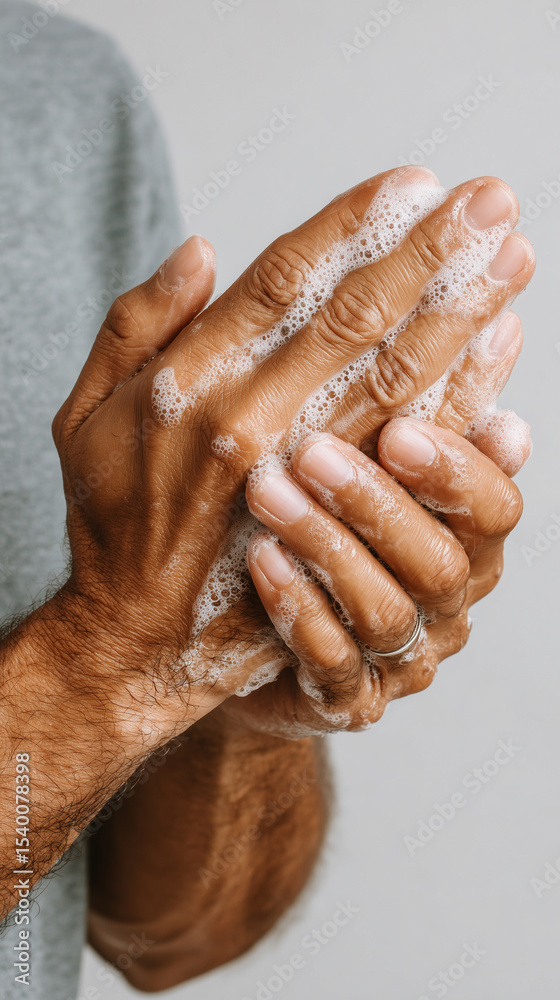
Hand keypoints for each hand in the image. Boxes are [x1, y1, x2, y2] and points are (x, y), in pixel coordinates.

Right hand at [52, 167, 532, 751]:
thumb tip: (199, 248)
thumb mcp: (85, 413)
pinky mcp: (331, 529)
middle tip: (492, 202)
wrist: (137, 638)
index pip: (284, 279)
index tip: (412, 183)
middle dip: (431, 254)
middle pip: (356, 321)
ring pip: (396, 381)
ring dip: (463, 317)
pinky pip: (408, 461)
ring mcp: (296, 483)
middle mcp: (248, 424)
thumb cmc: (112, 518)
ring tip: (512, 261)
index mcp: (189, 384)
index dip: (354, 225)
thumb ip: (136, 324)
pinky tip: (499, 356)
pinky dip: (460, 404)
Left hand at [220, 418, 522, 737]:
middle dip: (379, 505)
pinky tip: (260, 563)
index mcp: (460, 535)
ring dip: (329, 549)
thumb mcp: (353, 448)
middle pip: (444, 562)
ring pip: (388, 612)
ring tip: (268, 495)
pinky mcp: (345, 699)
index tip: (398, 428)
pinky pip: (335, 669)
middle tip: (312, 453)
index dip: (458, 468)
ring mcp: (399, 657)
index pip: (494, 504)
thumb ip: (417, 398)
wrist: (238, 628)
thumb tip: (498, 322)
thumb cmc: (304, 515)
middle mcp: (443, 600)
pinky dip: (300, 613)